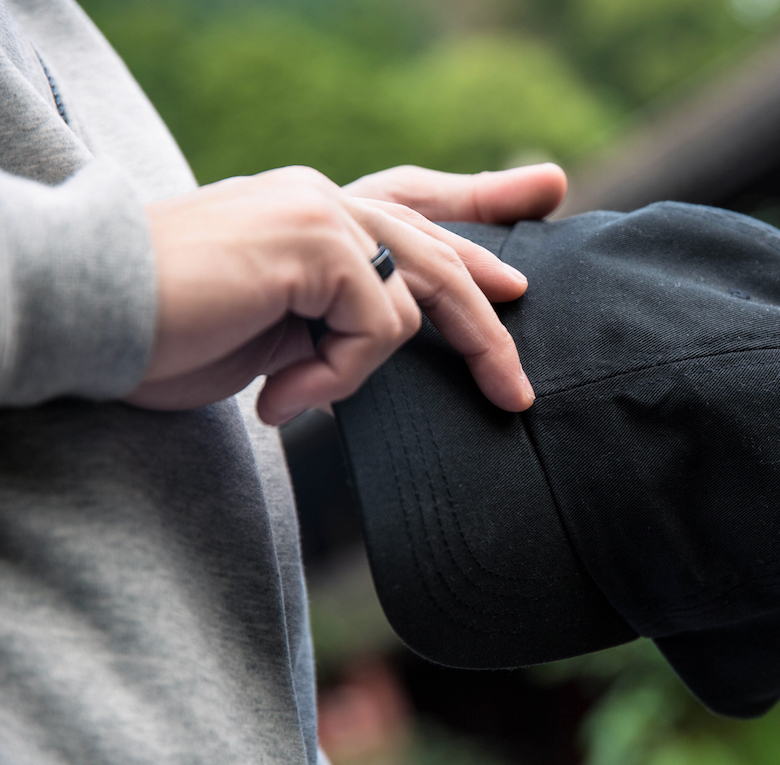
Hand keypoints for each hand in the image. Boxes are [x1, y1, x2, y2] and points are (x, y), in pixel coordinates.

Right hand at [124, 163, 564, 423]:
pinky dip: (338, 376)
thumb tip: (396, 335)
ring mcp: (322, 213)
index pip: (415, 202)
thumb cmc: (167, 333)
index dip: (478, 209)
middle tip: (518, 391)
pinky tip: (276, 395)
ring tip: (290, 395)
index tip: (537, 218)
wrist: (88, 321)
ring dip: (362, 370)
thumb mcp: (275, 330)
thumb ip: (336, 319)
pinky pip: (379, 326)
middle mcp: (325, 200)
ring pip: (417, 299)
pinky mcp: (316, 242)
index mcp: (314, 213)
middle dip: (488, 324)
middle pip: (440, 255)